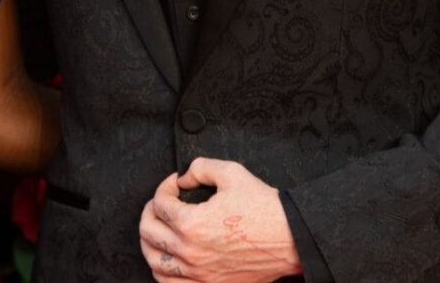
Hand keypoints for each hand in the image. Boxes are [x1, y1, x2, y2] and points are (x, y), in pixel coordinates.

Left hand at [137, 158, 303, 281]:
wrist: (291, 238)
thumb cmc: (265, 209)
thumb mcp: (232, 173)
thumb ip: (200, 168)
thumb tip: (183, 178)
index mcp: (192, 224)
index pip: (160, 204)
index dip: (165, 187)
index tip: (175, 184)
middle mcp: (191, 252)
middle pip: (149, 232)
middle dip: (150, 211)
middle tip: (161, 203)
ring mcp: (199, 273)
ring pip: (154, 261)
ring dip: (151, 242)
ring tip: (157, 230)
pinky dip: (162, 271)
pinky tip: (167, 259)